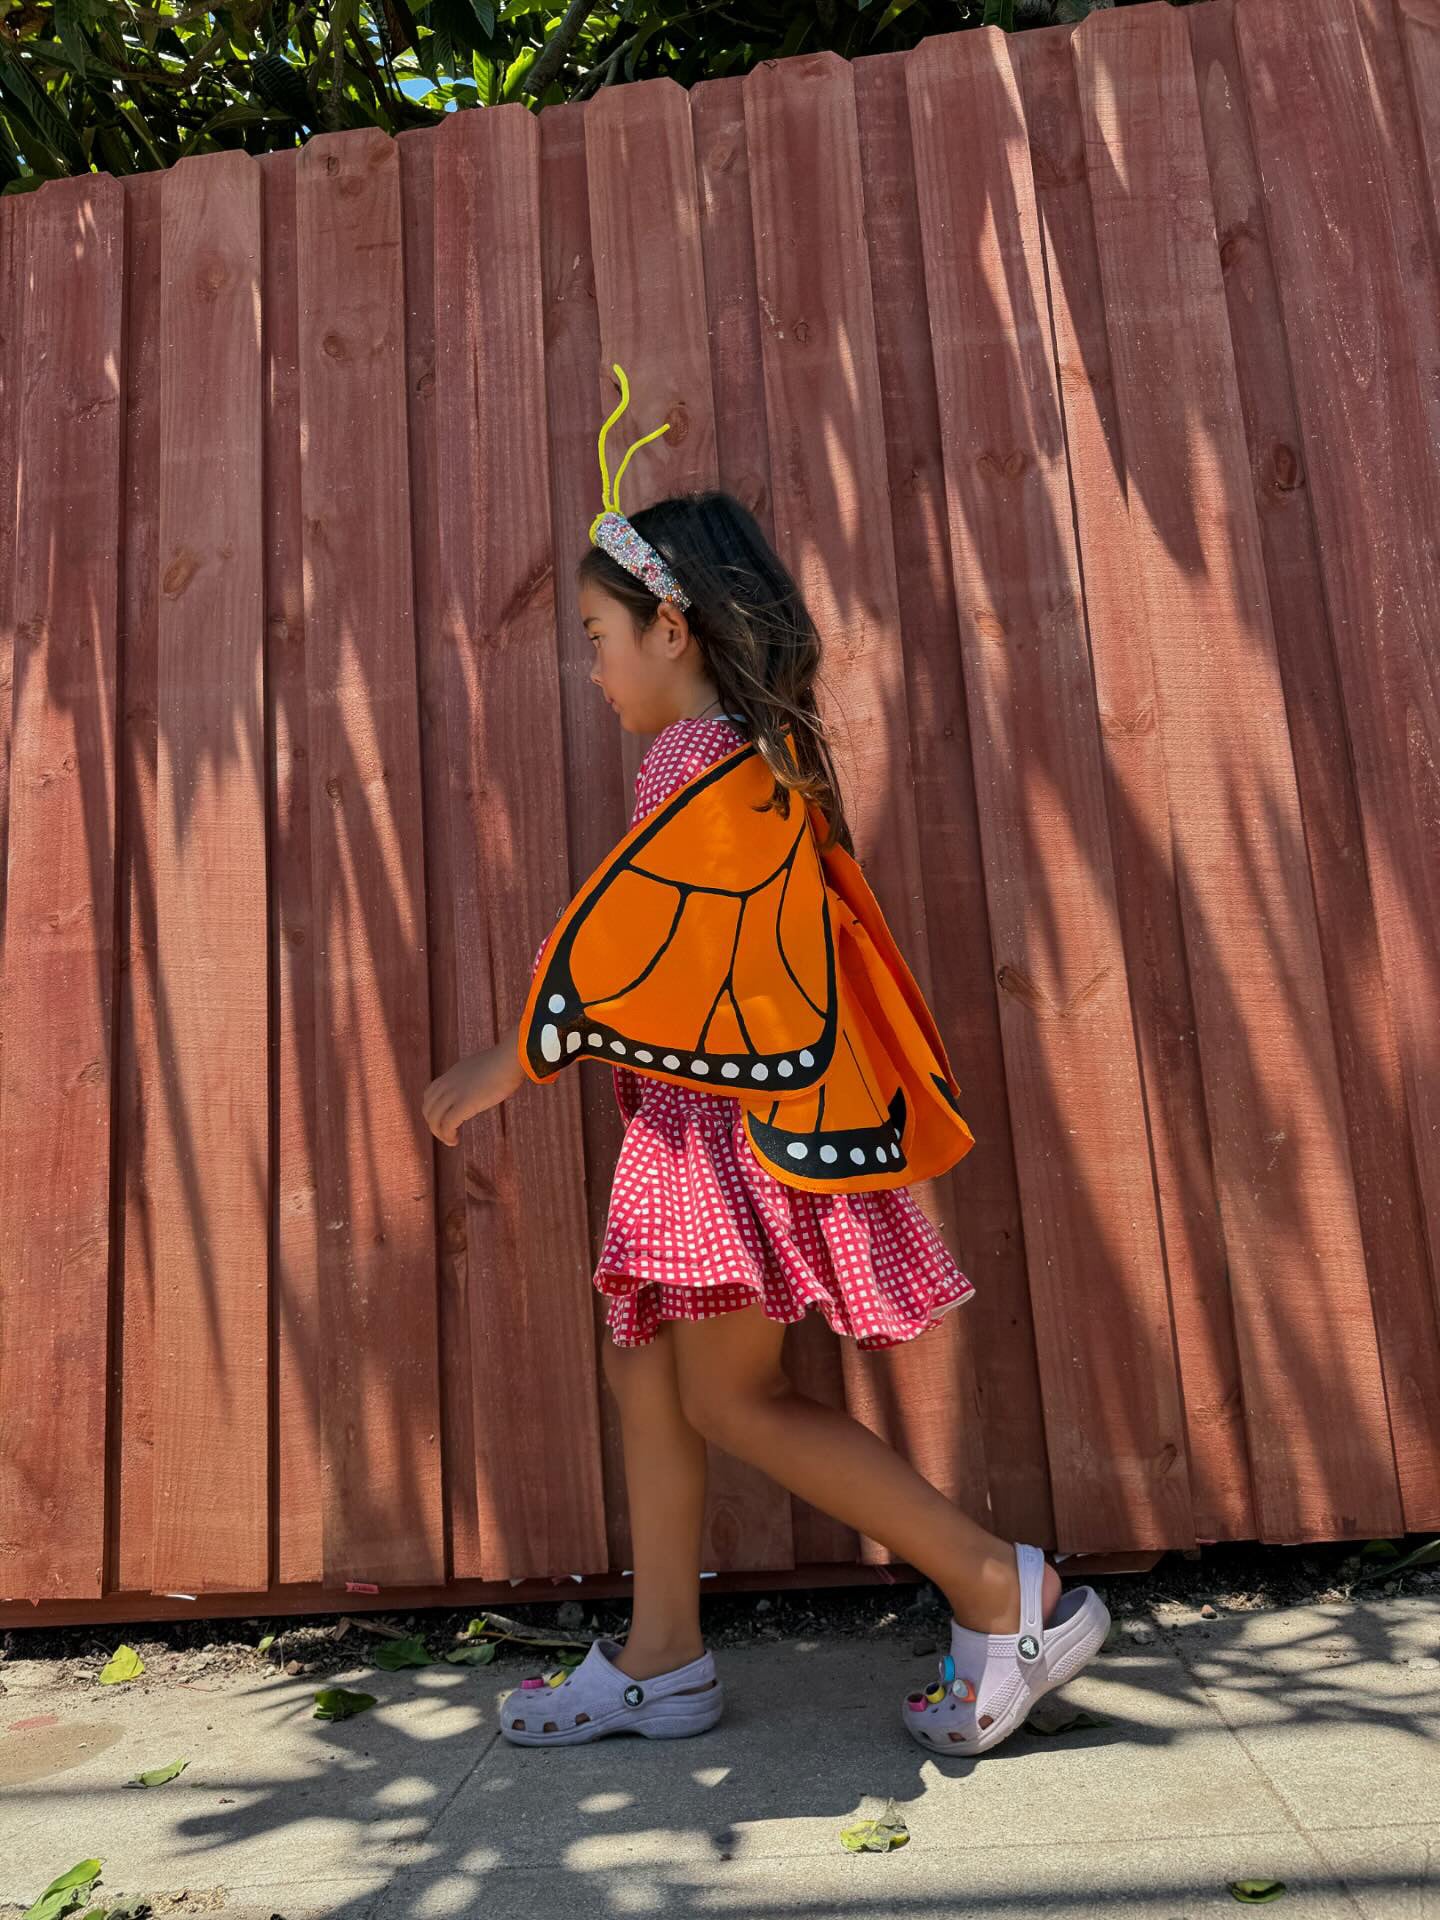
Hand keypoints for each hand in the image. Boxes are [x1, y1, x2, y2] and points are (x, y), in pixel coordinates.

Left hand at [422, 1029, 523, 1144]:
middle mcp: (448, 1084)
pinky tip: (455, 1140)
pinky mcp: (464, 1104)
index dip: (432, 1110)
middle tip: (446, 1134)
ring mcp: (455, 1093)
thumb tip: (483, 1083)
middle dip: (433, 1124)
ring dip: (439, 1133)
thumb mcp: (482, 1067)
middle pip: (428, 1108)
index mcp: (451, 1074)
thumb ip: (475, 1077)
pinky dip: (448, 1135)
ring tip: (450, 1140)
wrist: (509, 1058)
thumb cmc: (504, 1062)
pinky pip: (447, 1124)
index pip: (429, 1094)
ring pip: (434, 1119)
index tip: (443, 1119)